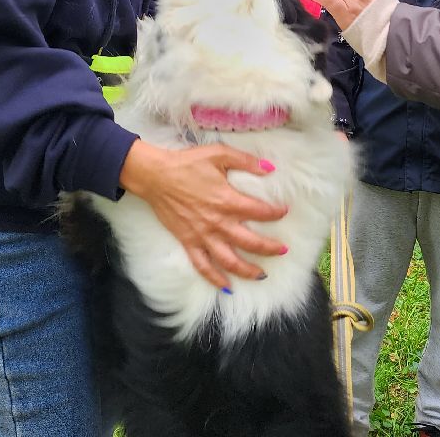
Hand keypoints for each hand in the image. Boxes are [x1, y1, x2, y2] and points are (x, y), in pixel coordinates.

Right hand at [118, 140, 287, 289]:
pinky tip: (227, 287)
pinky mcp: (188, 242)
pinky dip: (215, 279)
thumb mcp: (218, 153)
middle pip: (250, 243)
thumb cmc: (187, 163)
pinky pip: (203, 266)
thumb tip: (270, 168)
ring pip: (230, 261)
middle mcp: (218, 222)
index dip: (275, 212)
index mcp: (228, 200)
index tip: (283, 211)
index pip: (260, 212)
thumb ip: (246, 161)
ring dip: (248, 270)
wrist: (156, 176)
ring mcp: (203, 235)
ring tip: (262, 275)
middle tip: (283, 250)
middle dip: (270, 248)